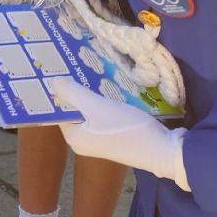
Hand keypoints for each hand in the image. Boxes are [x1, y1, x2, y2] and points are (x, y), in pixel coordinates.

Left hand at [51, 80, 188, 190]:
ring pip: (90, 111)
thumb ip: (74, 93)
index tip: (62, 69)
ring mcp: (100, 141)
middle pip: (75, 110)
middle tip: (78, 65)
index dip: (60, 90)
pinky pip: (103, 115)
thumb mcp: (98, 107)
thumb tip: (52, 81)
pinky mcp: (115, 138)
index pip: (59, 110)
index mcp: (74, 137)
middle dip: (77, 90)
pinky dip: (104, 102)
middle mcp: (83, 142)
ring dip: (92, 94)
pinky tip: (110, 88)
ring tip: (94, 71)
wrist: (163, 151)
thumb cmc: (127, 129)